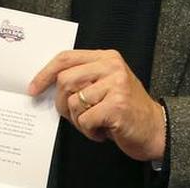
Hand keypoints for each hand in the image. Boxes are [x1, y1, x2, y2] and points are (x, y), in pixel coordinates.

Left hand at [28, 49, 165, 161]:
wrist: (156, 129)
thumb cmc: (126, 109)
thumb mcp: (106, 84)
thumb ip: (83, 78)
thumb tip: (47, 84)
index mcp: (106, 57)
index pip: (66, 58)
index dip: (45, 73)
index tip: (33, 88)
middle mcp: (112, 67)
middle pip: (65, 80)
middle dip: (62, 104)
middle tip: (74, 116)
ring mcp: (116, 85)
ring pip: (74, 102)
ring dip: (79, 121)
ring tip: (94, 124)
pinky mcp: (117, 106)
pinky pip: (85, 120)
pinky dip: (89, 131)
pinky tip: (103, 131)